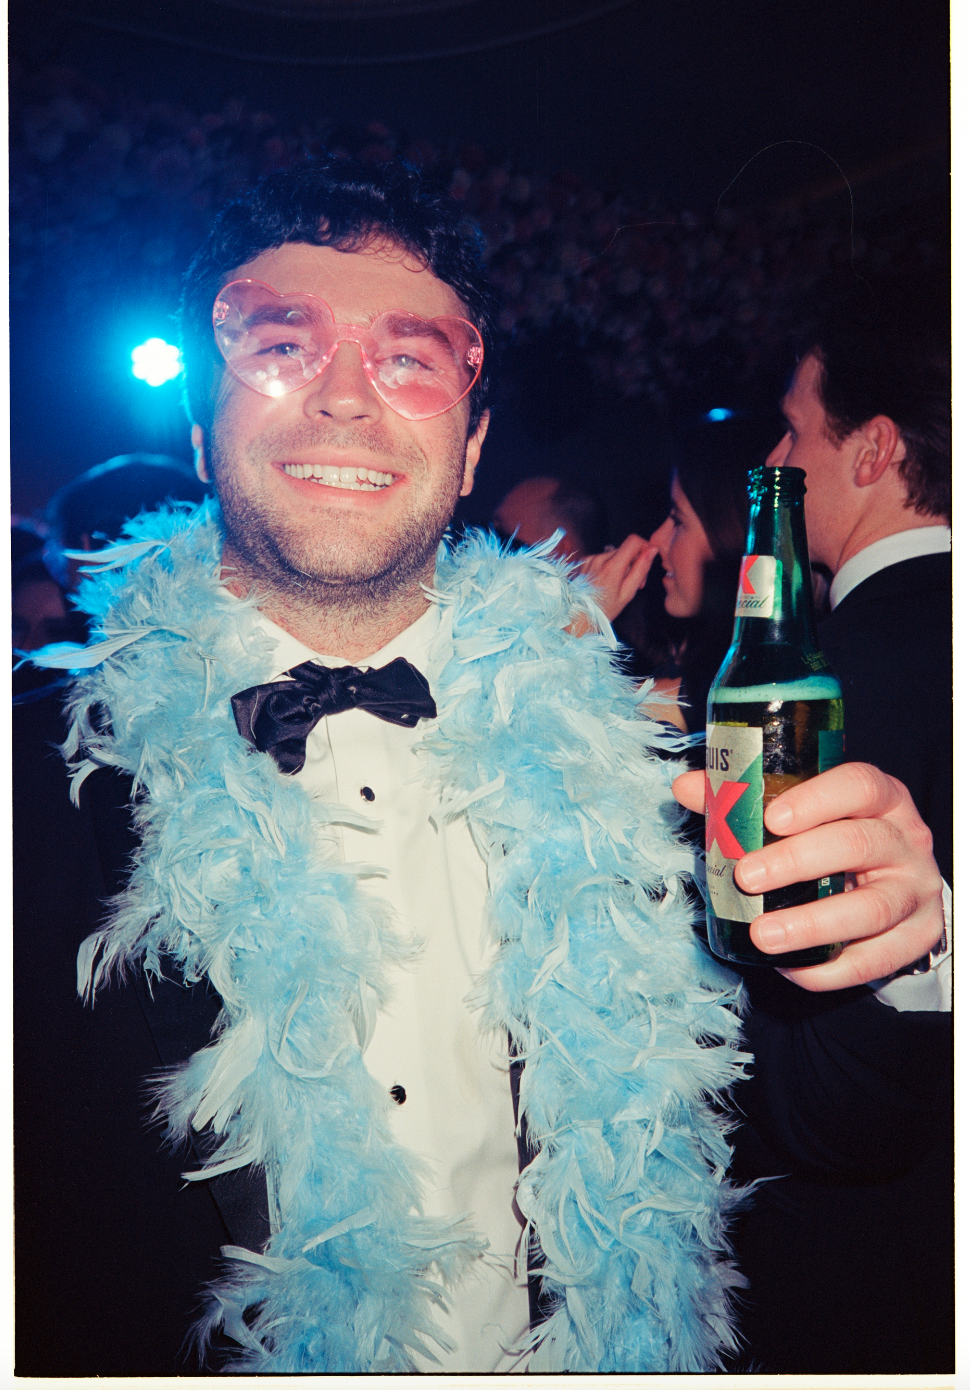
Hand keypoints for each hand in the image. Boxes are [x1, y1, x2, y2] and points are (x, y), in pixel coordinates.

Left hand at [579, 534, 656, 621]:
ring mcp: (589, 559)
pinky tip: (606, 582)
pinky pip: (603, 558)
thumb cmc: (605, 609)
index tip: (646, 559)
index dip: (643, 546)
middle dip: (633, 562)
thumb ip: (641, 569)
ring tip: (618, 585)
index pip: (633, 541)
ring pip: (614, 554)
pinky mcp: (584, 561)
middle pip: (624, 549)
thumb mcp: (628, 593)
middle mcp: (598, 559)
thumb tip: (652, 550)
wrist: (578, 617)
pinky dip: (608, 566)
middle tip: (634, 582)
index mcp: (611, 567)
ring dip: (620, 565)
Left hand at [671, 762, 944, 991]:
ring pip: (872, 909)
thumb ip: (745, 799)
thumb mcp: (802, 813)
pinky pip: (876, 960)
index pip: (859, 785)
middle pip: (859, 844)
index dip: (817, 800)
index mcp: (880, 798)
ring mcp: (915, 891)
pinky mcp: (917, 937)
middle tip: (748, 877)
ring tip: (763, 935)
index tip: (773, 817)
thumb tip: (684, 787)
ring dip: (812, 925)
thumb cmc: (835, 838)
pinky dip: (829, 969)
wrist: (893, 883)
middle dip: (798, 862)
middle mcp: (906, 840)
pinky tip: (790, 967)